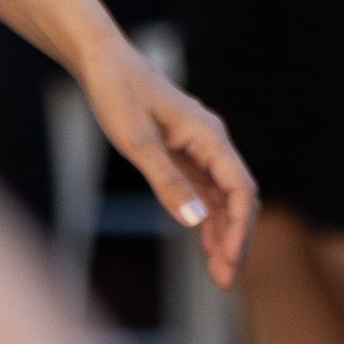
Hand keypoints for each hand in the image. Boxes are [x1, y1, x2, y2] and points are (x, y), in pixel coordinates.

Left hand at [78, 33, 256, 287]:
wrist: (102, 62)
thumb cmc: (118, 95)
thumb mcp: (136, 142)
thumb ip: (167, 182)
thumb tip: (195, 221)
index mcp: (208, 136)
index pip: (241, 188)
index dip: (241, 227)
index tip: (230, 260)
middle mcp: (211, 142)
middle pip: (238, 197)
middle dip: (236, 239)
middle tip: (226, 281)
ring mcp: (200, 147)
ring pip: (223, 197)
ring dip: (224, 233)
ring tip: (219, 274)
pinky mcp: (184, 152)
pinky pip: (206, 191)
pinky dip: (209, 218)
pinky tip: (205, 245)